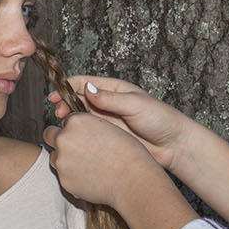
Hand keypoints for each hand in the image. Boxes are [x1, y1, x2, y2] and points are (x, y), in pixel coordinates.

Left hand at [43, 112, 164, 209]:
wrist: (132, 179)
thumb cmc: (127, 152)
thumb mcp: (107, 127)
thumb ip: (87, 126)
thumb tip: (76, 130)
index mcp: (76, 121)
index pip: (64, 120)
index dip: (73, 128)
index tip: (81, 135)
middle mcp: (64, 138)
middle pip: (50, 135)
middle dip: (59, 140)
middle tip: (76, 148)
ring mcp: (62, 161)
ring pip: (54, 157)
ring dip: (64, 159)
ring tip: (86, 165)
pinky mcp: (64, 180)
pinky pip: (63, 176)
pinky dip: (72, 176)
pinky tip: (90, 177)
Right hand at [47, 76, 191, 171]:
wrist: (173, 145)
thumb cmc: (160, 119)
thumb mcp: (135, 105)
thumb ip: (110, 98)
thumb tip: (86, 89)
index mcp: (115, 89)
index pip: (85, 83)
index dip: (67, 86)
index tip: (55, 94)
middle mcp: (108, 103)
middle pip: (79, 99)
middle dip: (65, 104)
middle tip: (60, 114)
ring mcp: (107, 121)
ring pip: (81, 117)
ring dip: (71, 120)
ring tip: (65, 126)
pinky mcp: (108, 137)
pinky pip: (89, 133)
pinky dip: (79, 134)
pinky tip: (73, 138)